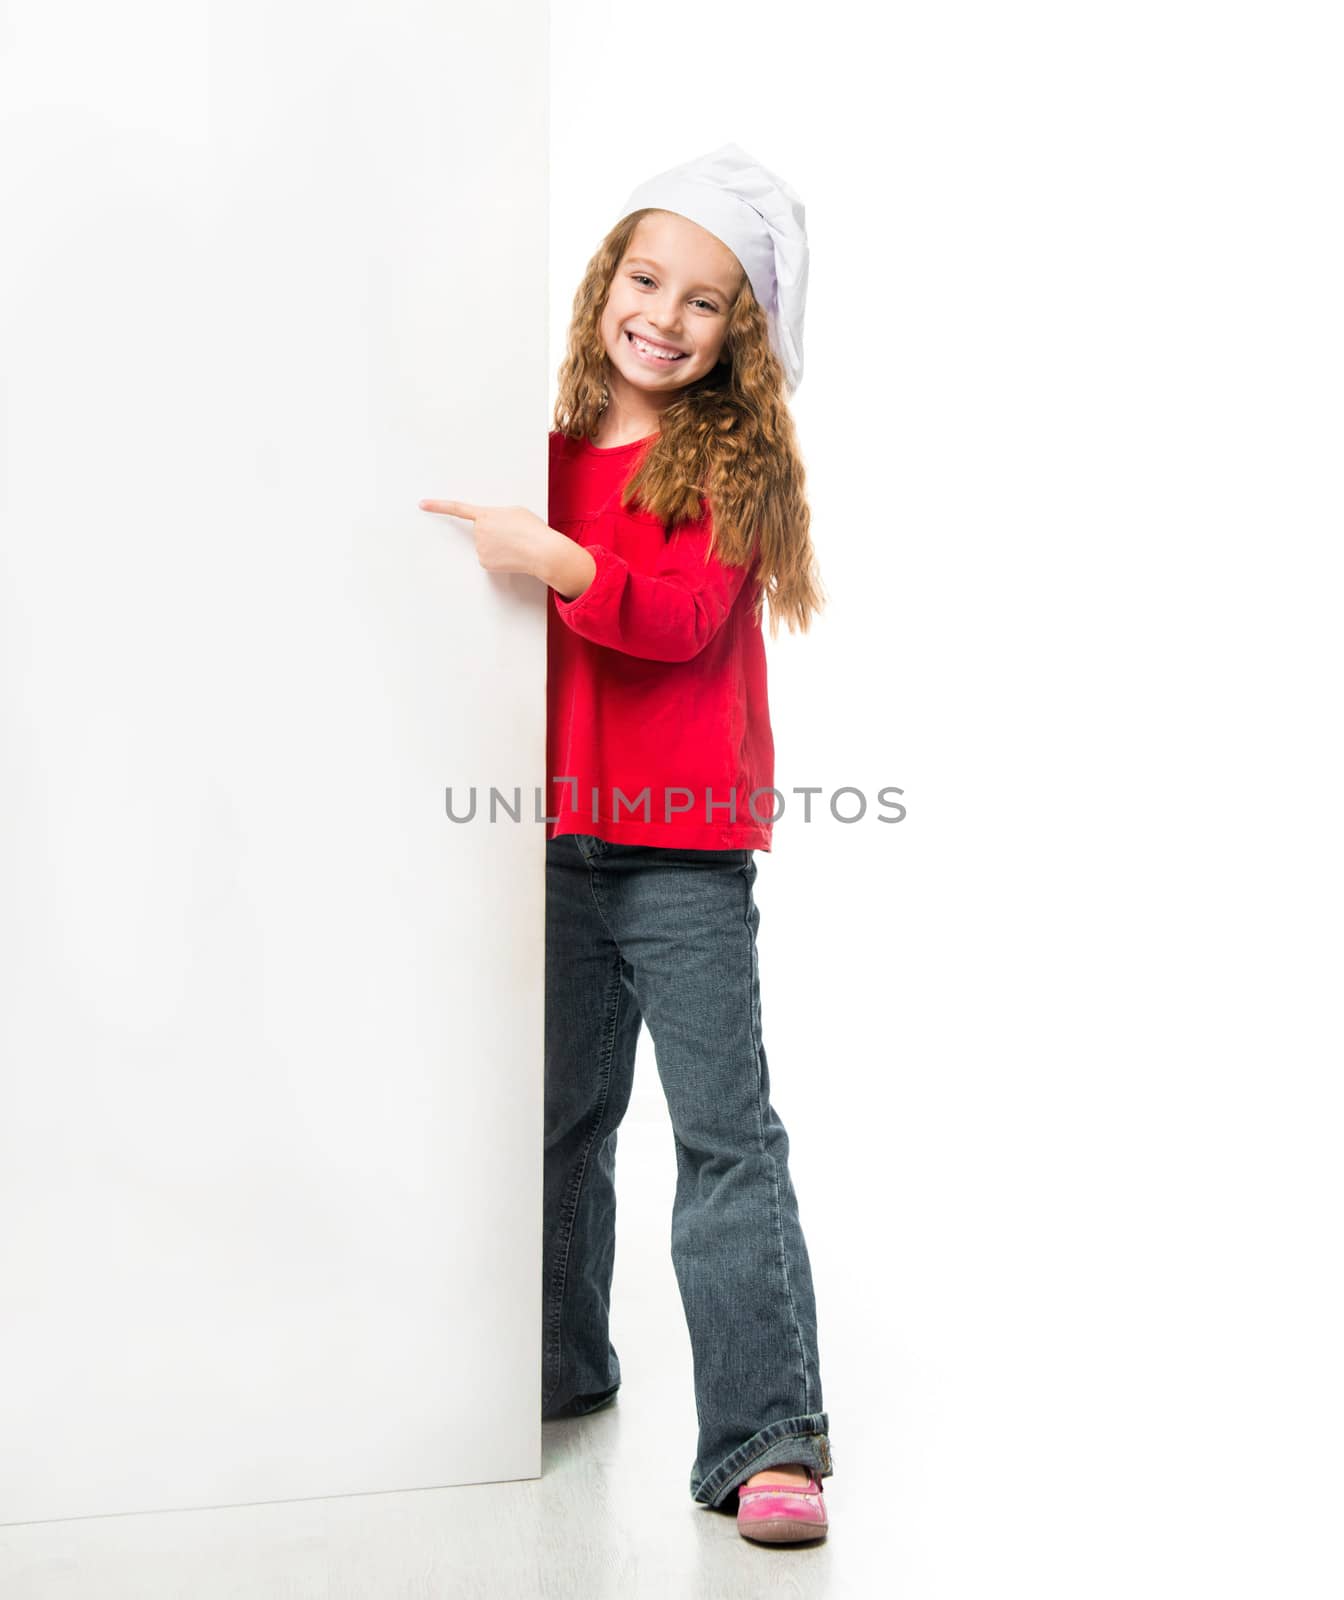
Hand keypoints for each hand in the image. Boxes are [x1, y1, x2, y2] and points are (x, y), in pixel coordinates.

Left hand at [418, 498, 556, 581]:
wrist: (541, 551)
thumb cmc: (532, 529)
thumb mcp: (515, 511)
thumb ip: (497, 515)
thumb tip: (492, 527)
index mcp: (485, 514)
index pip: (456, 508)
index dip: (438, 506)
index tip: (422, 504)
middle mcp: (478, 532)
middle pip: (481, 530)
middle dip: (494, 531)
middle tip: (512, 533)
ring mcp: (480, 549)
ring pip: (485, 545)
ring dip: (498, 544)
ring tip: (515, 544)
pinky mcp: (484, 563)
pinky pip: (488, 557)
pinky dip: (499, 556)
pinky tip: (511, 555)